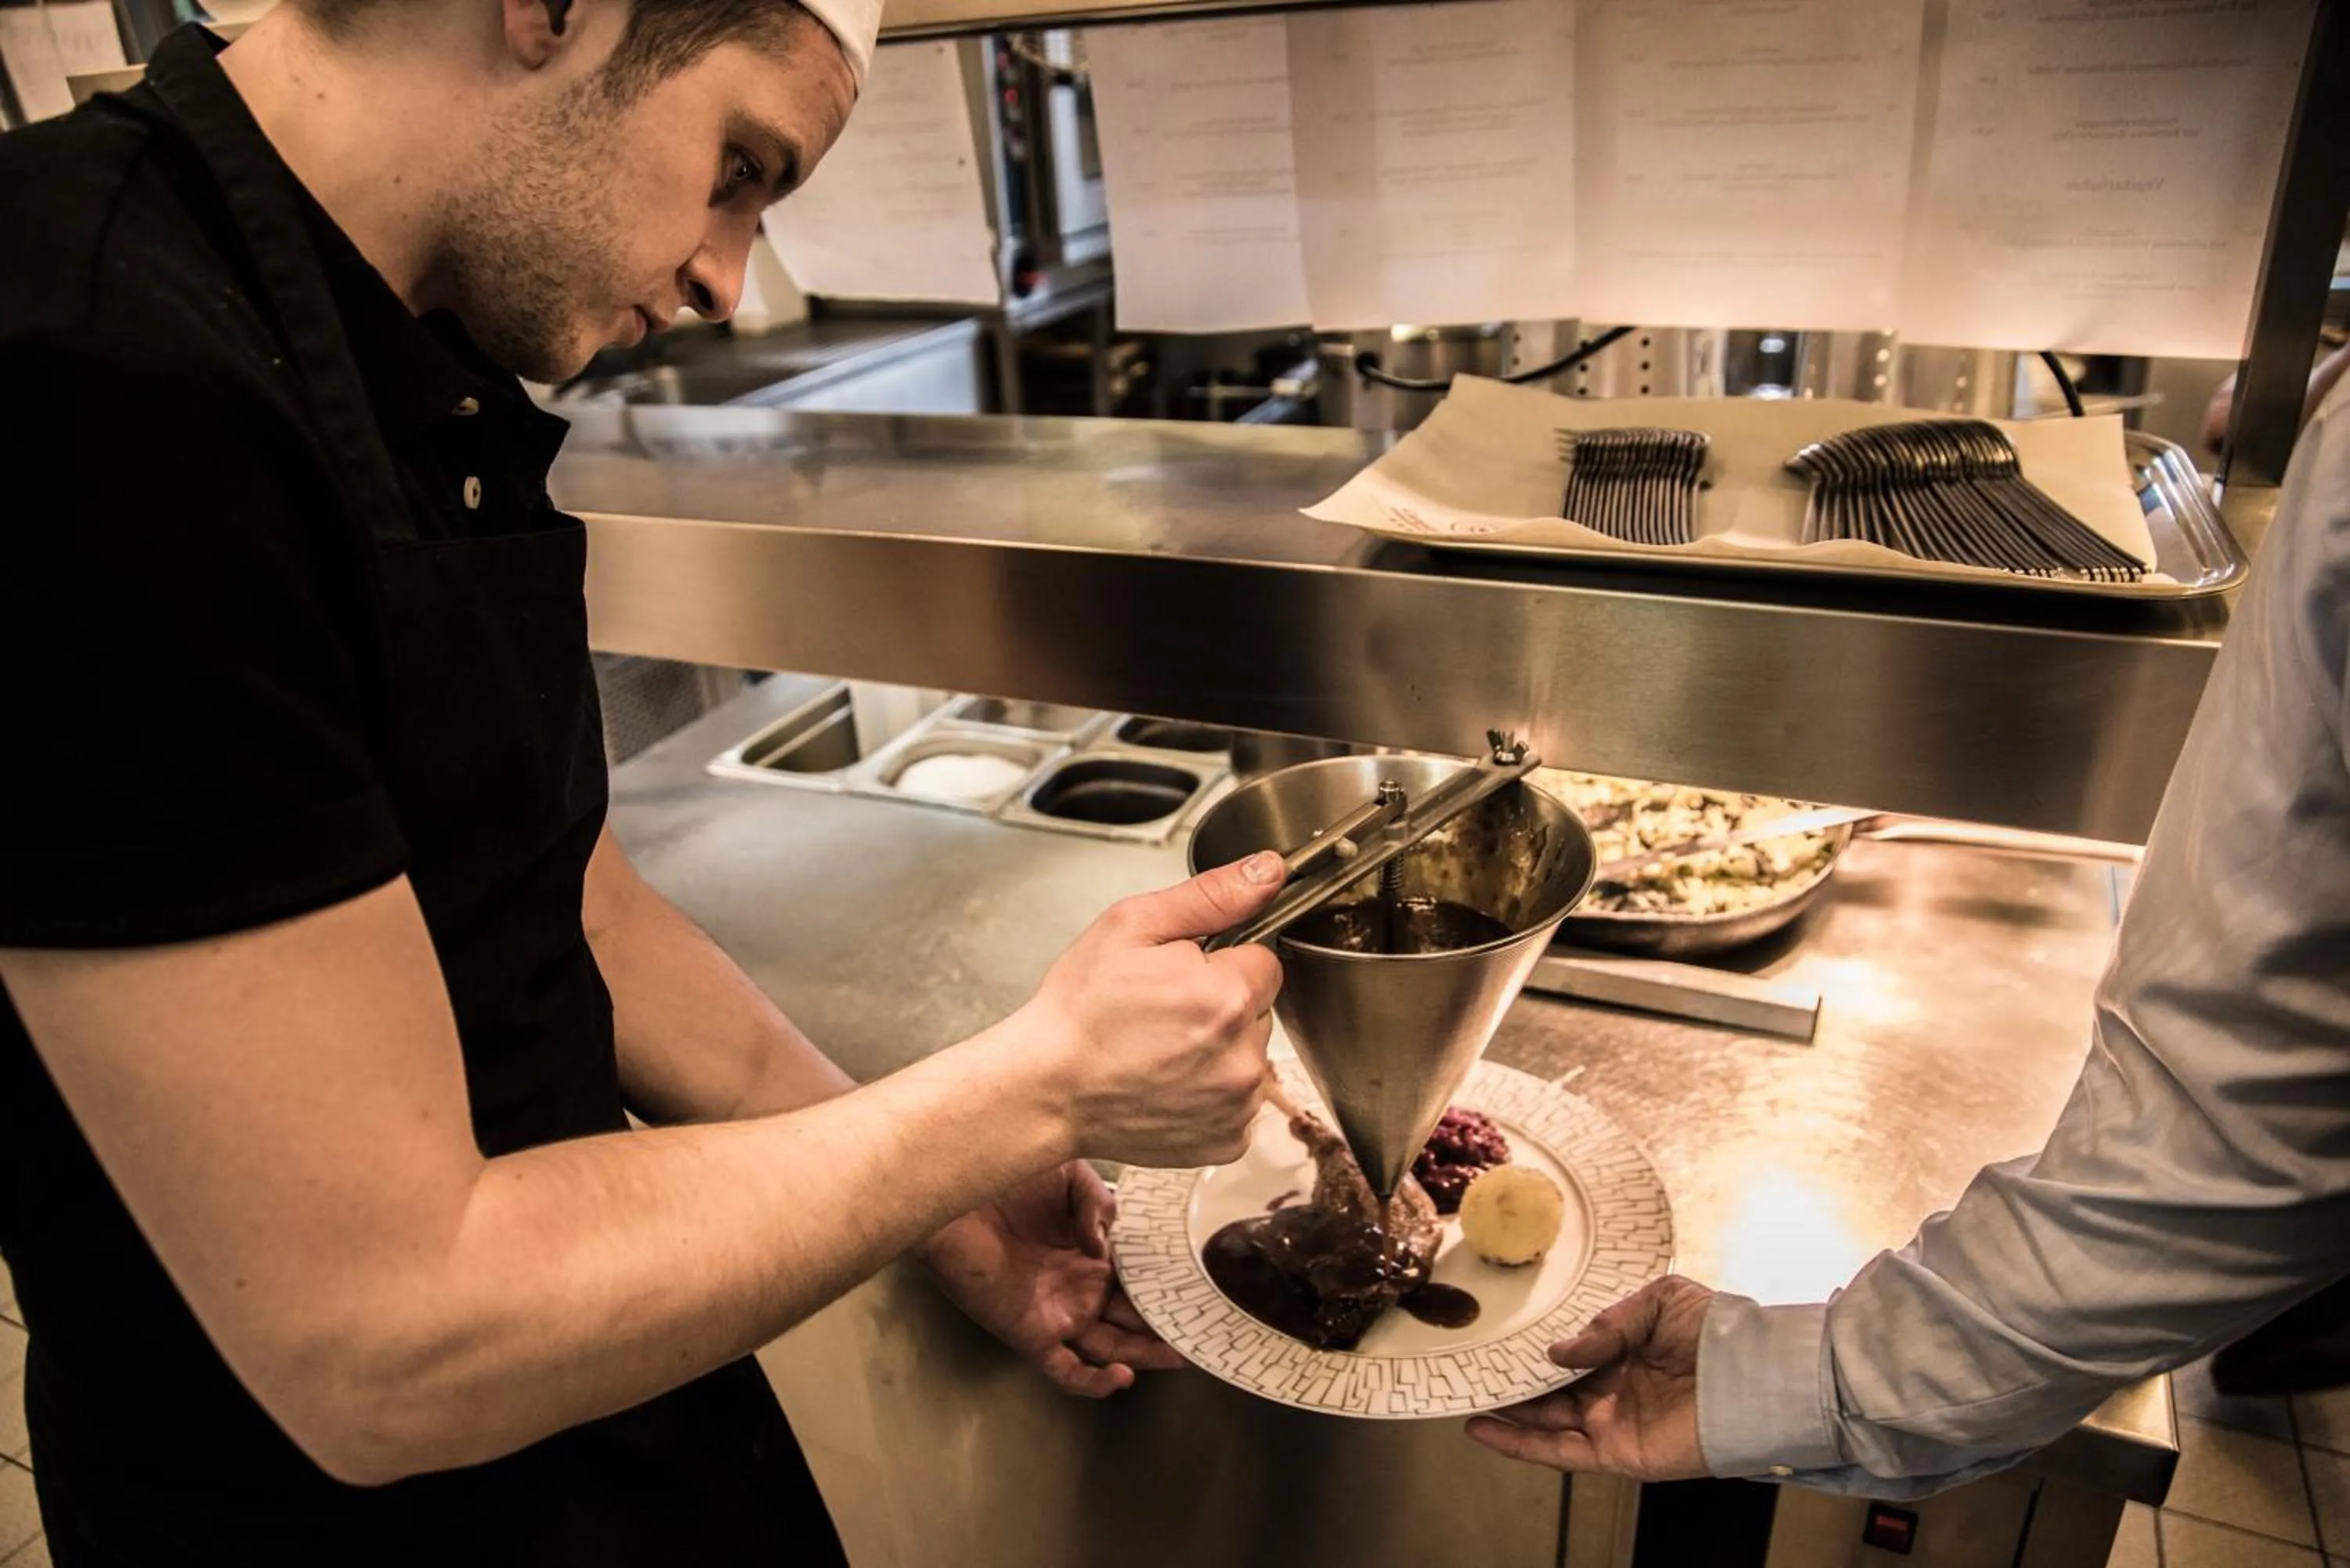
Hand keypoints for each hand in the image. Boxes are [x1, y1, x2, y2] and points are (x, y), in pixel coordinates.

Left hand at [921, 1160, 1185, 1397]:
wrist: (951, 1192)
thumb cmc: (1006, 1177)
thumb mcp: (1068, 1174)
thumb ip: (1099, 1204)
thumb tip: (1107, 1249)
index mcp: (1094, 1250)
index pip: (1142, 1276)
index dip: (1171, 1285)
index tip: (1203, 1290)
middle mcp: (1080, 1284)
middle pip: (1134, 1317)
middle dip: (1167, 1326)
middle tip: (1204, 1331)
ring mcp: (1057, 1311)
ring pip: (1110, 1348)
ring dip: (1144, 1356)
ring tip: (1177, 1356)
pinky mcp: (1030, 1332)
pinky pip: (1066, 1370)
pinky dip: (1094, 1382)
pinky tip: (1121, 1376)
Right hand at [1019, 853, 1286, 1168]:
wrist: (1044, 1090)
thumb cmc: (1078, 1010)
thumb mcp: (1132, 926)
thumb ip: (1212, 896)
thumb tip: (1270, 871)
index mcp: (1228, 995)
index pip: (1263, 961)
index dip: (1223, 962)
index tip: (1183, 974)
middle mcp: (1244, 1056)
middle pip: (1259, 1011)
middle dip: (1222, 1006)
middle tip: (1163, 1012)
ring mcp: (1237, 1106)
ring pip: (1250, 1058)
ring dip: (1219, 1051)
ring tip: (1160, 1050)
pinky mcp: (1225, 1143)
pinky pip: (1237, 1106)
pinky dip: (1210, 1096)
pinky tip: (1167, 1085)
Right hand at [1465, 1275, 1714, 1480]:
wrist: (1751, 1378)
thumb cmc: (1716, 1332)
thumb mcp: (1659, 1301)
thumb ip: (1607, 1323)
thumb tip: (1559, 1351)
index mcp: (1626, 1351)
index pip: (1570, 1354)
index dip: (1535, 1348)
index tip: (1499, 1338)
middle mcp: (1614, 1389)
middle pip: (1550, 1391)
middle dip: (1512, 1382)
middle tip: (1470, 1369)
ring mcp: (1612, 1422)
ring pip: (1545, 1421)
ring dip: (1505, 1413)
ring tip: (1463, 1397)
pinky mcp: (1615, 1452)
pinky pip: (1558, 1451)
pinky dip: (1518, 1444)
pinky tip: (1482, 1429)